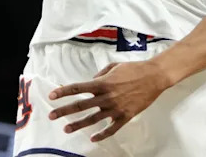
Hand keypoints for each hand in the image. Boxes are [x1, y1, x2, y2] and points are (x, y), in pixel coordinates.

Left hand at [48, 60, 169, 141]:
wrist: (154, 77)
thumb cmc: (134, 69)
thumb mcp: (114, 66)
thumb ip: (100, 74)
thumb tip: (91, 81)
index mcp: (103, 83)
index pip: (78, 88)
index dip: (64, 92)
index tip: (52, 96)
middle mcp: (106, 96)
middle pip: (81, 105)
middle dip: (65, 111)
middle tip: (52, 116)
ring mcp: (116, 108)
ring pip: (93, 119)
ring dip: (78, 125)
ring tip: (67, 129)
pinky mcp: (125, 116)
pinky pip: (111, 129)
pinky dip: (102, 135)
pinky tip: (93, 138)